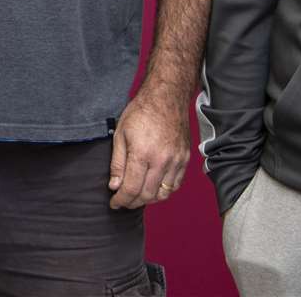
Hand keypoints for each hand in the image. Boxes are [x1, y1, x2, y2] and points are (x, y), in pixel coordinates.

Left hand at [108, 87, 190, 208]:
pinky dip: (164, 191)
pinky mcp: (185, 159)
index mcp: (142, 154)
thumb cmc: (141, 112)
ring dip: (149, 199)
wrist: (166, 97)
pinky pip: (176, 184)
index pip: (131, 188)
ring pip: (164, 194)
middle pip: (147, 195)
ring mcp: (176, 161)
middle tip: (124, 201)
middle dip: (133, 202)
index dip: (121, 200)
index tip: (114, 203)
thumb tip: (114, 186)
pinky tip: (153, 187)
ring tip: (137, 196)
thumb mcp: (120, 134)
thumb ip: (117, 163)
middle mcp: (162, 160)